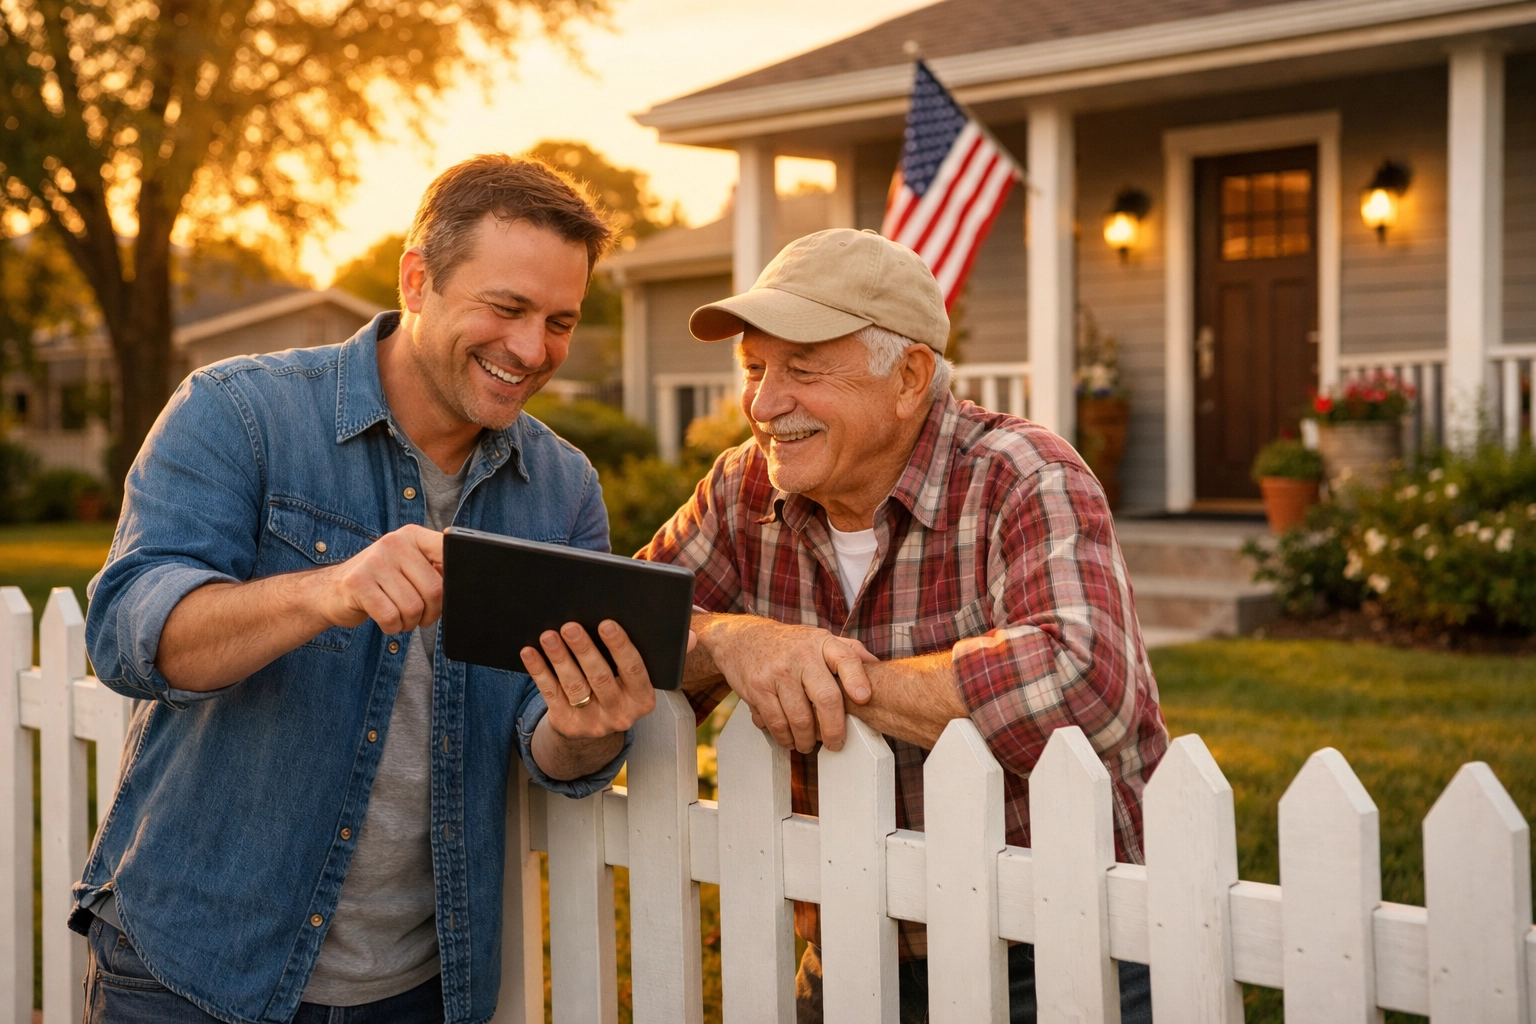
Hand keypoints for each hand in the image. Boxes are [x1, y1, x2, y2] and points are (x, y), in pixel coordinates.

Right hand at [315, 524, 443, 633]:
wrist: (331, 591)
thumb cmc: (380, 583)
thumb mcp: (408, 568)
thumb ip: (435, 569)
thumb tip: (462, 585)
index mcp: (412, 536)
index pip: (447, 551)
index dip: (454, 579)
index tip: (446, 593)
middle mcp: (393, 543)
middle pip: (435, 588)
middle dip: (432, 612)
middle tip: (422, 616)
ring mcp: (374, 562)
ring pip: (413, 607)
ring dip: (410, 623)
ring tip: (401, 617)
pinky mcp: (358, 583)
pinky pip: (391, 617)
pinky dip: (393, 627)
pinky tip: (387, 621)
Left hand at [520, 620, 657, 740]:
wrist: (594, 727)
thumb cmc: (614, 689)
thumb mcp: (627, 681)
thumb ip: (620, 660)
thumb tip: (598, 625)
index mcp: (642, 699)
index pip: (633, 669)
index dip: (619, 646)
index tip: (606, 624)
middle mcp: (620, 713)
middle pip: (601, 678)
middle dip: (584, 650)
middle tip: (570, 628)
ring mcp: (594, 722)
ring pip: (574, 686)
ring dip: (560, 659)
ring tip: (549, 637)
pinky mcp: (568, 724)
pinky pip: (552, 694)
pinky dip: (540, 672)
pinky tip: (531, 654)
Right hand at [703, 618, 876, 752]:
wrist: (742, 639)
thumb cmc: (790, 645)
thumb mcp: (820, 639)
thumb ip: (849, 651)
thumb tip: (878, 668)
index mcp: (822, 643)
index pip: (846, 658)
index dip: (857, 679)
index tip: (864, 698)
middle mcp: (801, 655)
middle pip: (825, 698)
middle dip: (834, 729)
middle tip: (836, 744)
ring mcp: (778, 672)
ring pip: (800, 718)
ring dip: (807, 740)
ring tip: (809, 744)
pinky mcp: (759, 689)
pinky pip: (776, 723)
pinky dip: (785, 738)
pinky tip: (790, 739)